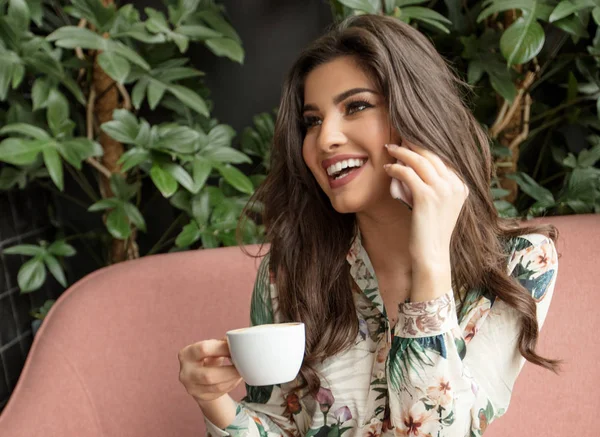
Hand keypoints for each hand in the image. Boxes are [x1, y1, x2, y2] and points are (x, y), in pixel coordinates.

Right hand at [178, 339, 242, 405]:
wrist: (198, 376)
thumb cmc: (207, 356)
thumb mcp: (210, 346)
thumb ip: (222, 343)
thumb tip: (238, 339)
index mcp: (186, 354)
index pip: (204, 349)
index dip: (222, 348)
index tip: (236, 348)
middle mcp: (185, 372)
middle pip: (209, 375)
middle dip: (231, 371)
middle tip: (243, 365)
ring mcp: (191, 387)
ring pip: (216, 386)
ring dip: (233, 379)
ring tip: (242, 371)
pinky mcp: (200, 397)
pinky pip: (219, 392)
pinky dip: (231, 384)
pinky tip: (236, 378)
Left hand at [384, 141, 468, 299]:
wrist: (432, 256)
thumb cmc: (430, 233)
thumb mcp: (439, 207)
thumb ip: (435, 188)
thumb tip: (415, 169)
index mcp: (461, 186)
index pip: (441, 158)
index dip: (423, 147)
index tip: (408, 142)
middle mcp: (455, 185)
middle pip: (431, 154)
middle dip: (412, 143)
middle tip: (397, 137)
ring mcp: (442, 190)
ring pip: (419, 160)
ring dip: (401, 152)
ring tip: (389, 149)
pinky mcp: (426, 197)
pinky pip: (407, 173)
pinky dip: (396, 168)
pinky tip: (387, 168)